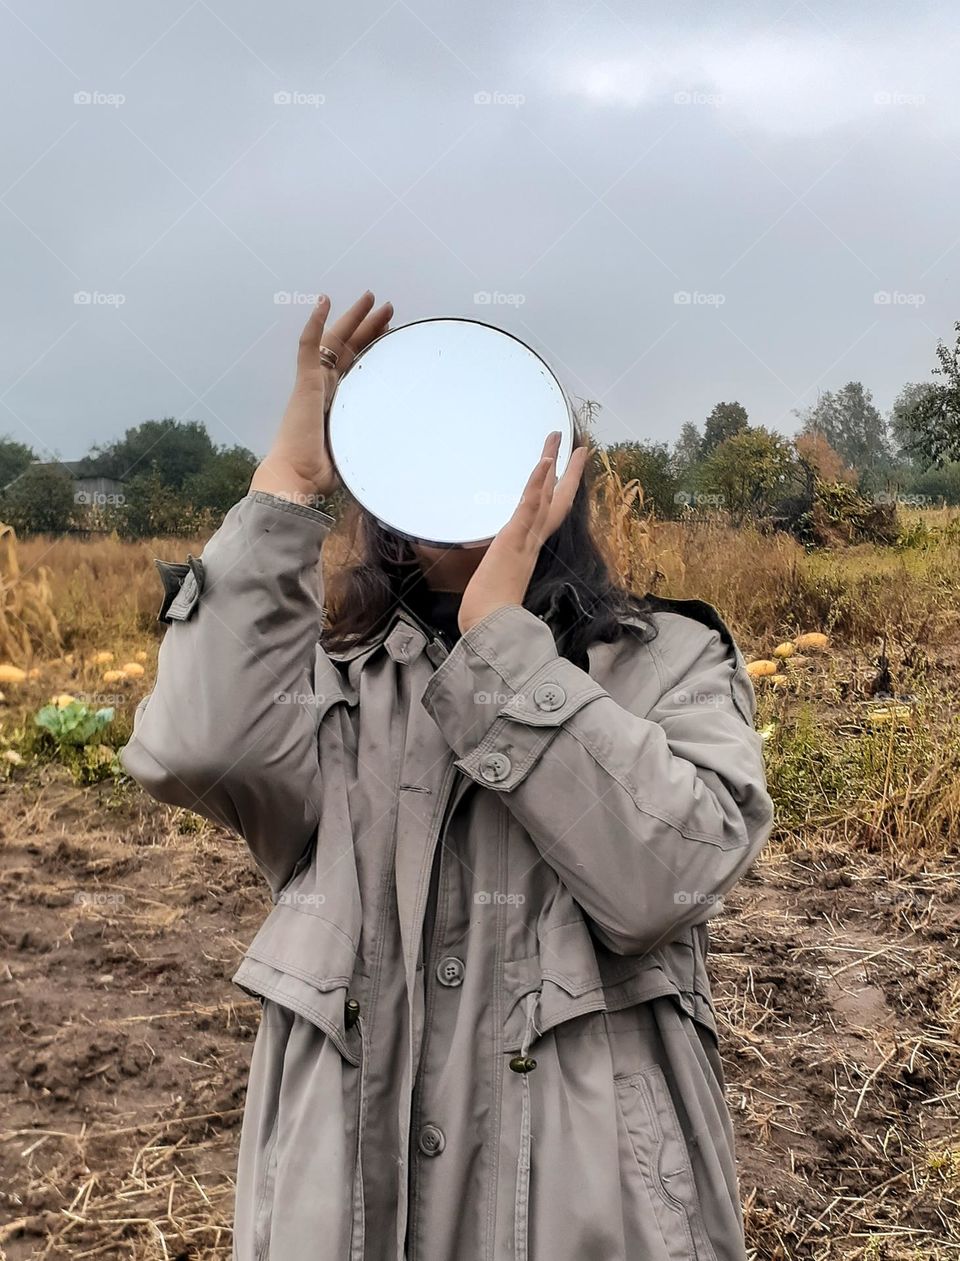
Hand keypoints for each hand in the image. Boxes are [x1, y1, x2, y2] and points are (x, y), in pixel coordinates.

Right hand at [250, 290, 392, 504]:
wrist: (298, 478)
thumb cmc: (324, 474)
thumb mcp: (358, 448)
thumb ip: (372, 439)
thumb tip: (401, 447)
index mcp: (337, 403)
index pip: (358, 366)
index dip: (374, 347)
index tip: (392, 333)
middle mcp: (325, 389)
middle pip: (350, 348)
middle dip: (369, 326)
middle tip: (389, 308)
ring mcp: (314, 383)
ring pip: (335, 340)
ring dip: (353, 317)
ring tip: (372, 298)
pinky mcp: (305, 383)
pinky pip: (308, 346)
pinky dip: (315, 322)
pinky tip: (324, 301)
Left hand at [458, 432, 589, 634]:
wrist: (490, 625)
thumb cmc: (490, 612)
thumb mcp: (495, 582)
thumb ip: (498, 572)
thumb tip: (491, 573)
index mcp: (529, 550)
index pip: (548, 515)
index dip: (560, 493)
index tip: (567, 473)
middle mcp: (533, 541)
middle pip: (557, 499)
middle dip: (569, 471)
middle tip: (579, 445)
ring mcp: (526, 538)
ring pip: (545, 495)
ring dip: (552, 464)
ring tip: (558, 438)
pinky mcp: (514, 538)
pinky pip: (528, 505)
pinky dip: (537, 483)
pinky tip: (543, 461)